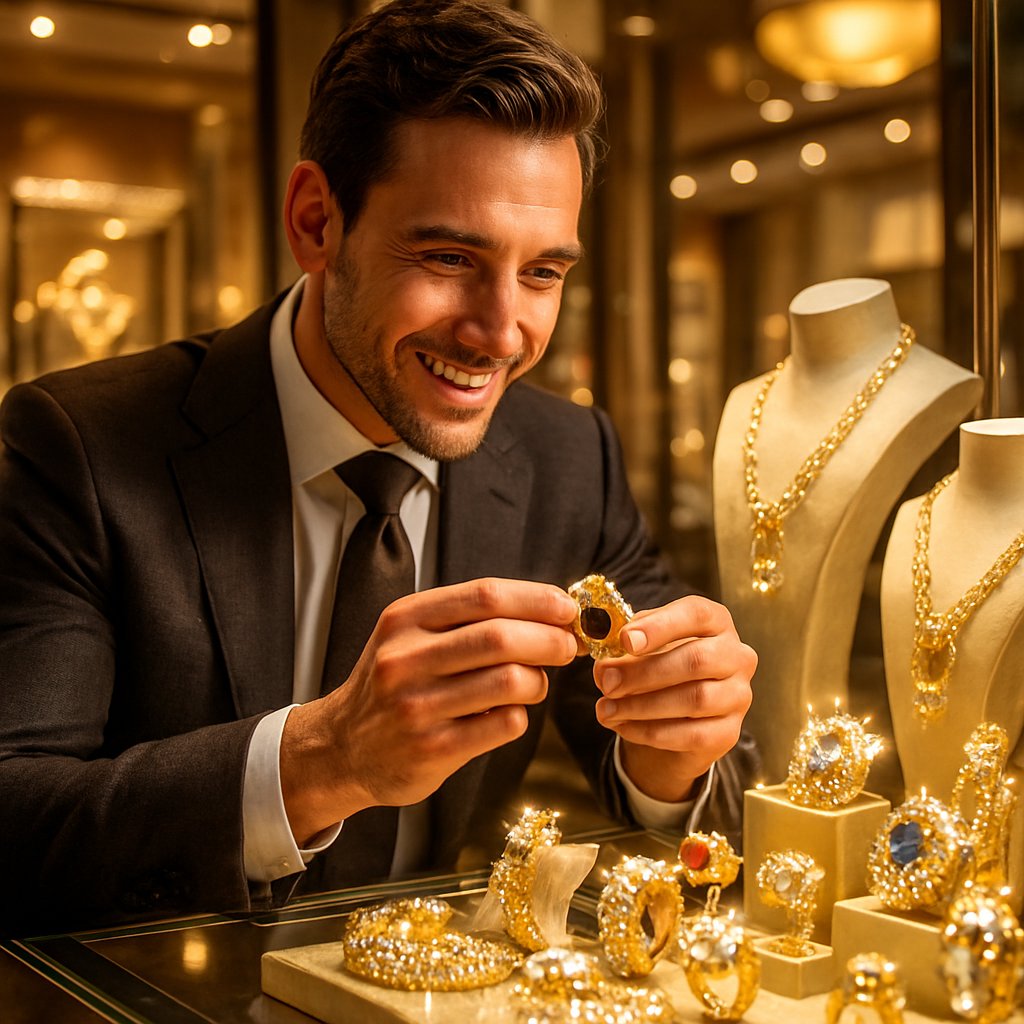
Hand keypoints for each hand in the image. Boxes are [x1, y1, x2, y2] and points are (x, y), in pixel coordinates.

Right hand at [280, 578, 578, 844]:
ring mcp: (418, 706)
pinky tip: (509, 713)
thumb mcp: (410, 636)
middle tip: (568, 646)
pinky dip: (520, 715)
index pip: (485, 595)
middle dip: (550, 639)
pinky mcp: (433, 749)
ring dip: (538, 680)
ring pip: (510, 681)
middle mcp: (406, 659)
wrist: (342, 747)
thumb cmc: (392, 684)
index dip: (536, 599)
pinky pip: (504, 723)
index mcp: (405, 620)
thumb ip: (466, 619)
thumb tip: (548, 609)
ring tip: (535, 682)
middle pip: (501, 637)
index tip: (566, 608)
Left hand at [592, 595, 755, 802]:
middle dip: (644, 672)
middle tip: (607, 683)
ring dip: (642, 706)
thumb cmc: (660, 668)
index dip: (660, 626)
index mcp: (716, 622)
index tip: (625, 640)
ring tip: (606, 709)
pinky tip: (622, 726)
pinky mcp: (729, 732)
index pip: (696, 614)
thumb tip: (605, 668)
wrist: (678, 717)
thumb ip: (622, 652)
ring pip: (694, 699)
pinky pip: (691, 734)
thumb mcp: (641, 650)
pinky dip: (649, 731)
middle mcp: (737, 656)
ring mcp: (738, 695)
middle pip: (696, 660)